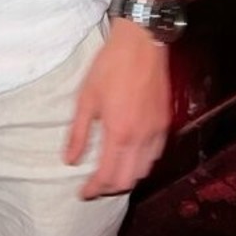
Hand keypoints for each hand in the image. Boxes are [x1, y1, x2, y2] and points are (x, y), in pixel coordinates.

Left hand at [64, 17, 172, 197]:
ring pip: (144, 171)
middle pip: (128, 181)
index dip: (93, 189)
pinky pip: (156, 155)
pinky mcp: (165, 122)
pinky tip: (130, 155)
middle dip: (109, 188)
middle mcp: (141, 138)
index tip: (82, 192)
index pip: (107, 176)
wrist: (142, 42)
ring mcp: (156, 131)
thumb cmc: (110, 66)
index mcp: (119, 133)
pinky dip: (142, 163)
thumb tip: (70, 160)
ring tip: (111, 172)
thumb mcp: (86, 97)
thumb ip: (79, 133)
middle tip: (94, 185)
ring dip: (127, 177)